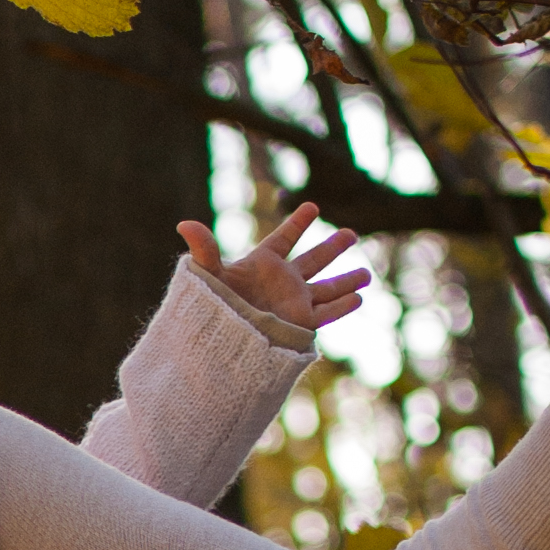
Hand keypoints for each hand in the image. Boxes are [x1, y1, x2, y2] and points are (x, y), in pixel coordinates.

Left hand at [176, 200, 367, 331]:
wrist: (219, 342)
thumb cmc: (211, 307)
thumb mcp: (207, 275)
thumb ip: (203, 248)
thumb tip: (183, 223)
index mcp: (261, 264)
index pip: (283, 239)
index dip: (297, 224)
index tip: (313, 207)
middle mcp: (281, 282)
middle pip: (313, 261)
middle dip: (332, 248)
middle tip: (351, 235)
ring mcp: (293, 303)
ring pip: (326, 288)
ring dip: (346, 280)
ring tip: (367, 274)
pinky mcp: (299, 324)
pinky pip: (326, 313)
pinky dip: (342, 305)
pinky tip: (358, 298)